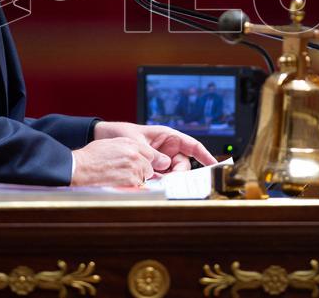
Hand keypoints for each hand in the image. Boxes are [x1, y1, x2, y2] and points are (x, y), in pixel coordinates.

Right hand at [70, 138, 160, 185]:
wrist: (81, 167)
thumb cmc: (92, 156)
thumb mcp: (111, 143)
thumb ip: (127, 146)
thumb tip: (136, 152)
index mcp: (130, 143)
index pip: (150, 153)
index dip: (145, 161)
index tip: (140, 165)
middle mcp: (134, 154)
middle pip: (149, 166)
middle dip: (142, 171)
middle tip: (130, 173)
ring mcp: (133, 167)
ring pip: (145, 177)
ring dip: (137, 179)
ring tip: (122, 179)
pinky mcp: (130, 180)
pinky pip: (138, 185)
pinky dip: (132, 187)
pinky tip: (120, 184)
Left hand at [93, 122, 216, 172]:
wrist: (103, 138)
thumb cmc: (120, 133)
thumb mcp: (136, 142)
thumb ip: (152, 154)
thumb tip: (165, 166)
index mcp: (168, 136)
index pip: (192, 145)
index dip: (205, 155)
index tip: (215, 165)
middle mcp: (167, 149)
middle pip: (183, 164)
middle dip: (180, 173)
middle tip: (172, 180)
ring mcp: (160, 160)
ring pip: (173, 173)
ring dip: (169, 179)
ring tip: (159, 182)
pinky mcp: (152, 170)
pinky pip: (161, 178)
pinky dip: (160, 182)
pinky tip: (153, 184)